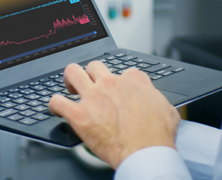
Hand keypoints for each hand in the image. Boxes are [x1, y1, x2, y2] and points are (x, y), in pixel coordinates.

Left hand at [48, 61, 180, 168]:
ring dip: (69, 80)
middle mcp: (111, 83)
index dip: (119, 82)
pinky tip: (56, 110)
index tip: (117, 91)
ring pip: (72, 72)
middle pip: (94, 66)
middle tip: (90, 87)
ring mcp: (94, 98)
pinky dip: (54, 105)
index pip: (122, 71)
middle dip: (90, 75)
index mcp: (133, 80)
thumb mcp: (168, 110)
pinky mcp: (80, 115)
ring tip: (70, 89)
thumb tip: (156, 100)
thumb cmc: (157, 137)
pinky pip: (57, 102)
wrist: (146, 154)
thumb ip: (157, 99)